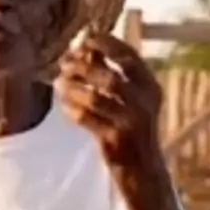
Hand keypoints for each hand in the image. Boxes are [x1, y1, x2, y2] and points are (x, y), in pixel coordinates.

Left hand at [58, 33, 162, 166]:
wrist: (142, 169)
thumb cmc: (131, 129)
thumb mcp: (131, 100)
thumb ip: (112, 75)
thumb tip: (86, 48)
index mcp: (151, 87)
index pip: (129, 57)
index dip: (107, 45)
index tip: (85, 39)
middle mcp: (144, 103)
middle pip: (109, 77)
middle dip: (82, 67)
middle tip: (63, 64)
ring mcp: (130, 122)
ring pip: (95, 98)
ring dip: (73, 88)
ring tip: (58, 84)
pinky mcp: (114, 140)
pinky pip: (86, 119)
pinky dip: (72, 109)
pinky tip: (64, 106)